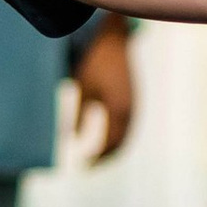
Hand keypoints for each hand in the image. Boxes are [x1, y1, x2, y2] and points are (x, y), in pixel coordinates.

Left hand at [66, 16, 134, 158]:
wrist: (115, 40)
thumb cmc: (95, 63)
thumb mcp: (83, 88)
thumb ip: (79, 115)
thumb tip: (73, 138)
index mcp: (118, 110)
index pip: (109, 143)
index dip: (97, 157)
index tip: (83, 165)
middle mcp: (130, 111)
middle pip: (120, 143)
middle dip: (105, 157)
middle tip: (89, 166)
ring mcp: (133, 106)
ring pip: (125, 135)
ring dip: (112, 148)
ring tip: (96, 157)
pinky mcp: (131, 101)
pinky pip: (126, 126)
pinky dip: (117, 136)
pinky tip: (106, 139)